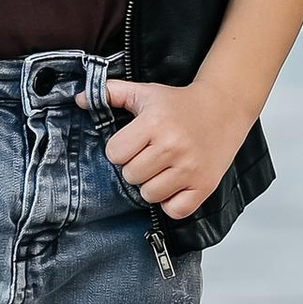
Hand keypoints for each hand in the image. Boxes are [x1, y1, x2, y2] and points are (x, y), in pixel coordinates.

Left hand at [103, 77, 250, 224]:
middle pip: (130, 176)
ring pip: (149, 195)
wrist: (224, 108)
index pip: (115, 153)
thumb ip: (111, 93)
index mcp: (155, 123)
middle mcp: (173, 146)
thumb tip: (79, 99)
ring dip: (152, 185)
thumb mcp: (145, 93)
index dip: (121, 149)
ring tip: (164, 168)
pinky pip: (174, 210)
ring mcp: (190, 169)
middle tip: (151, 155)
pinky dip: (172, 202)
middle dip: (136, 167)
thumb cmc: (179, 104)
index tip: (135, 142)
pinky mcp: (204, 186)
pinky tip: (176, 184)